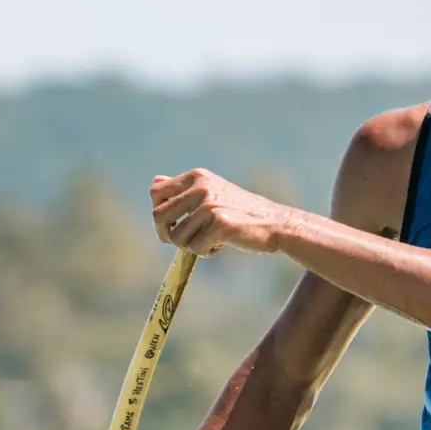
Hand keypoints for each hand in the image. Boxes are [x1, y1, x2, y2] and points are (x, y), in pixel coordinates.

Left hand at [151, 168, 292, 255]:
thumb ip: (184, 189)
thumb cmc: (241, 211)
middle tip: (185, 240)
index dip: (159, 212)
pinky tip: (220, 246)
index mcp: (197, 177)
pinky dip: (205, 253)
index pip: (155, 192)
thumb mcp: (212, 191)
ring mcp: (210, 205)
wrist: (275, 224)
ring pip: (175, 237)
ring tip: (208, 242)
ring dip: (189, 246)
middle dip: (167, 234)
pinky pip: (195, 248)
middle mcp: (201, 187)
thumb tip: (155, 180)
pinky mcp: (220, 224)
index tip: (173, 224)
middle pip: (158, 215)